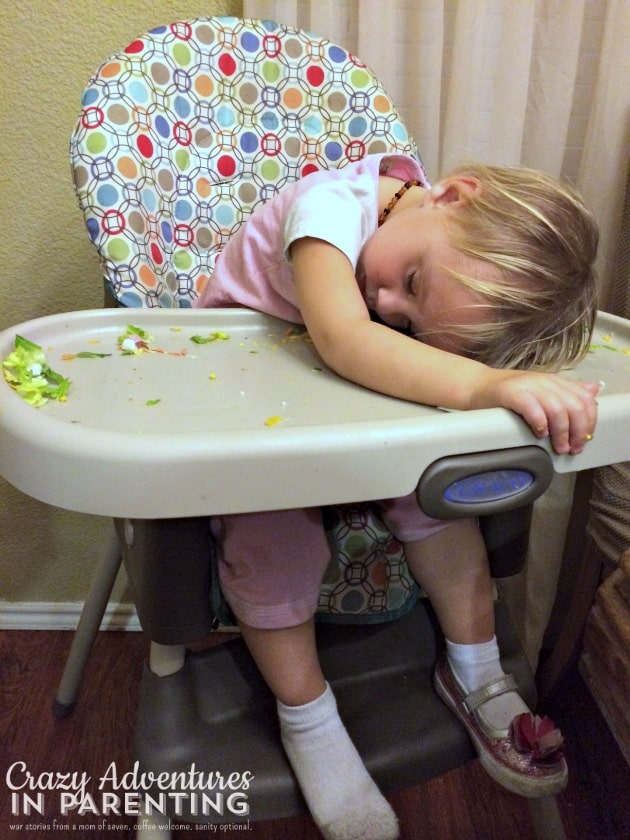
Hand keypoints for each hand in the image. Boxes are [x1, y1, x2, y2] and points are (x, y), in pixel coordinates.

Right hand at [470, 370, 598, 454]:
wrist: (476, 386)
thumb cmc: (508, 395)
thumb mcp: (541, 391)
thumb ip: (566, 393)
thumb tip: (593, 391)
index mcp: (555, 381)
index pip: (584, 399)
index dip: (589, 422)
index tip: (584, 440)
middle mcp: (545, 381)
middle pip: (574, 406)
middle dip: (577, 431)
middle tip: (571, 448)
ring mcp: (528, 386)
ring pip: (557, 409)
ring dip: (561, 432)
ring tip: (557, 447)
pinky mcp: (512, 393)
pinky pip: (533, 408)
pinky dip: (540, 423)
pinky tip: (539, 433)